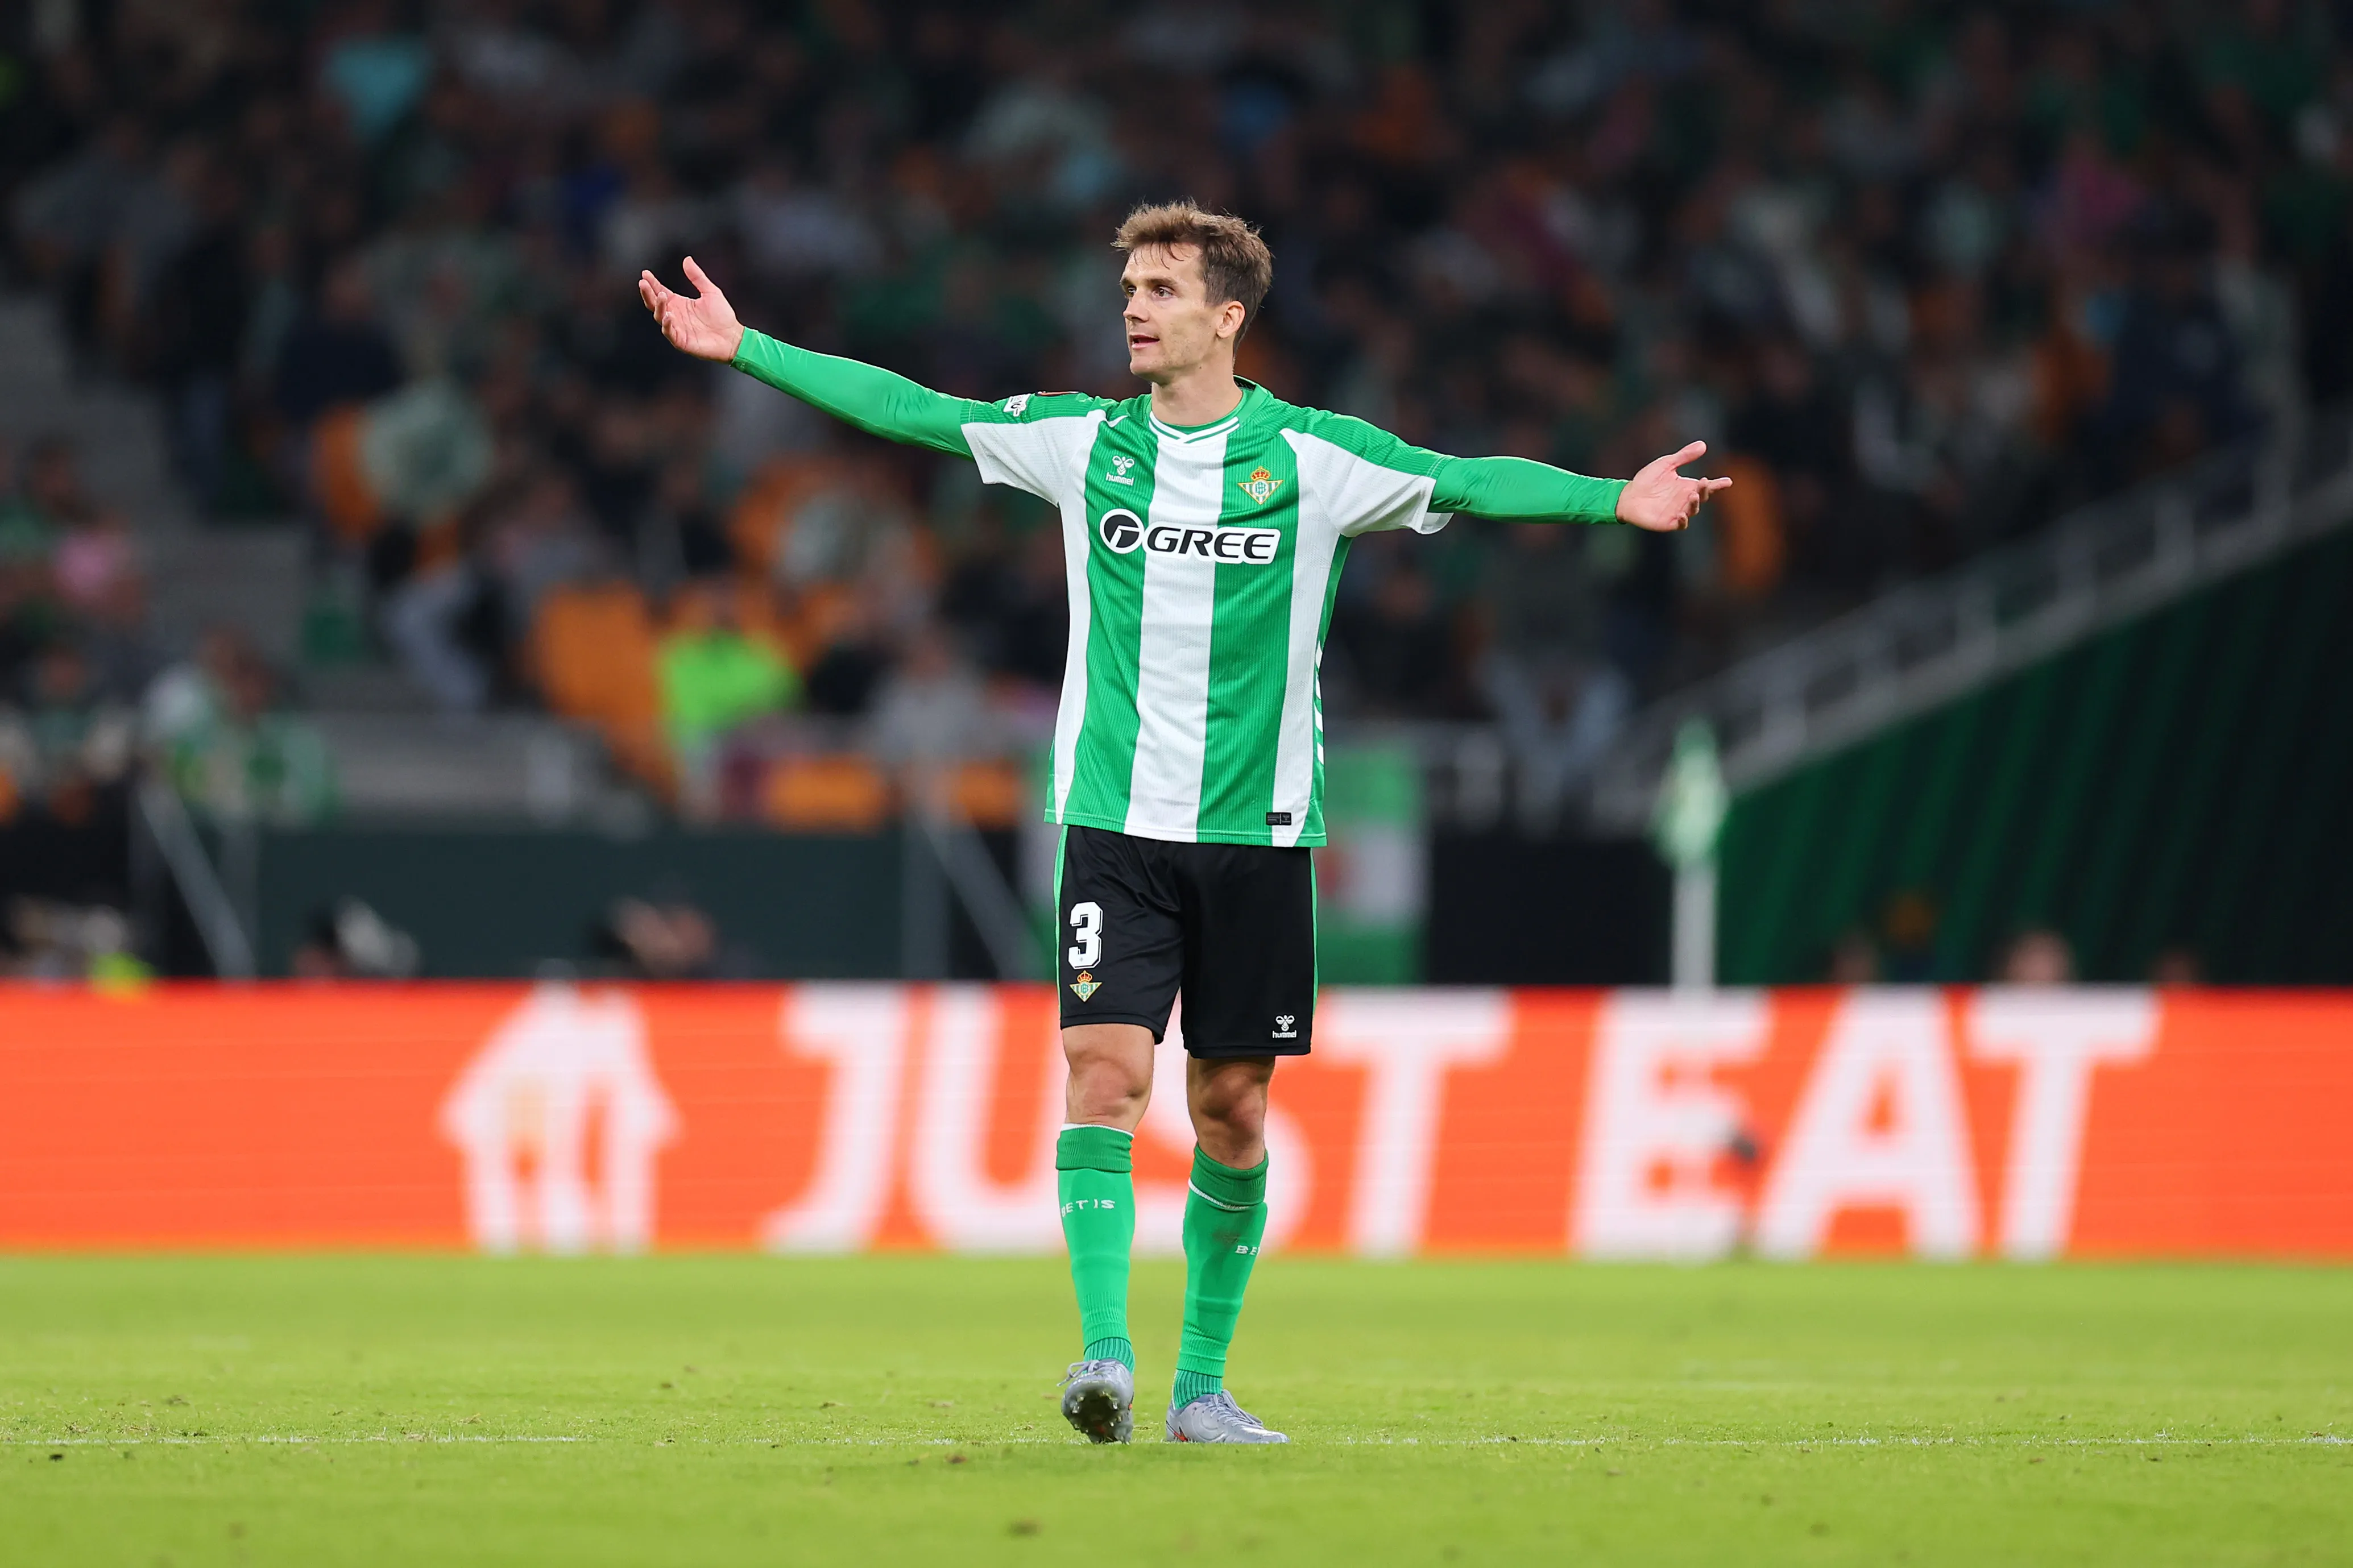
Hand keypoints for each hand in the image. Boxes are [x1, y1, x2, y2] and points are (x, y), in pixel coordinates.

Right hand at [638, 256, 744, 362]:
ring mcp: (677, 328)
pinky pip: (669, 332)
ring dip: (658, 306)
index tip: (645, 273)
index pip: (660, 291)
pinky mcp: (681, 341)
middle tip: (643, 283)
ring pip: (659, 317)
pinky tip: (668, 315)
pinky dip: (667, 324)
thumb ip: (697, 277)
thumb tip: (687, 260)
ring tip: (661, 296)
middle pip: (655, 303)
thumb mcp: (710, 291)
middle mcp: (675, 315)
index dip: (652, 283)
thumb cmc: (723, 316)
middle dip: (648, 293)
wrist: (733, 337)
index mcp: (679, 303)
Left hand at [1616, 440, 1732, 531]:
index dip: (1718, 484)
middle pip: (1702, 497)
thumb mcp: (1666, 464)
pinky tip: (1682, 514)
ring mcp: (1678, 511)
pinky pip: (1680, 524)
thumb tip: (1703, 445)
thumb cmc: (1647, 480)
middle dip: (1705, 490)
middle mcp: (1685, 499)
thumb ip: (1684, 456)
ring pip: (1693, 510)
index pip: (1706, 486)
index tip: (1728, 482)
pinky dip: (1683, 520)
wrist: (1628, 496)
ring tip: (1692, 495)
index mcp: (1687, 486)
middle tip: (1703, 483)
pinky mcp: (1668, 522)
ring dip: (1695, 504)